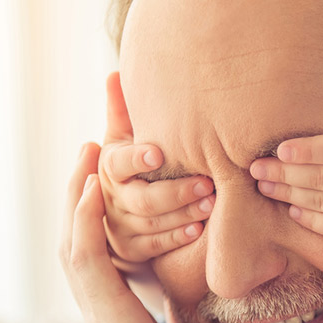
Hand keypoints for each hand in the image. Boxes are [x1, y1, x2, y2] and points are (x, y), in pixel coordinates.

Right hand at [61, 143, 247, 322]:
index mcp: (130, 322)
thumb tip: (226, 312)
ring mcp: (103, 318)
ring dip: (85, 187)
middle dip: (96, 182)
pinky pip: (86, 258)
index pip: (119, 249)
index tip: (133, 166)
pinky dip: (83, 218)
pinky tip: (89, 181)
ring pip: (78, 238)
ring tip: (92, 141)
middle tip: (102, 132)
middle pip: (91, 232)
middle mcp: (108, 314)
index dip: (118, 208)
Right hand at [99, 72, 214, 273]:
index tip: (159, 153)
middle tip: (208, 182)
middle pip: (141, 199)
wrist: (118, 209)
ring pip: (152, 223)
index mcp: (108, 167)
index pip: (120, 162)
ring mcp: (120, 226)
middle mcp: (110, 198)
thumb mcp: (123, 138)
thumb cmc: (132, 164)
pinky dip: (177, 236)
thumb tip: (114, 72)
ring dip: (184, 214)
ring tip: (213, 203)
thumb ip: (122, 110)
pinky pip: (155, 245)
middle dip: (175, 192)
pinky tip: (200, 229)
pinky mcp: (132, 249)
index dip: (138, 158)